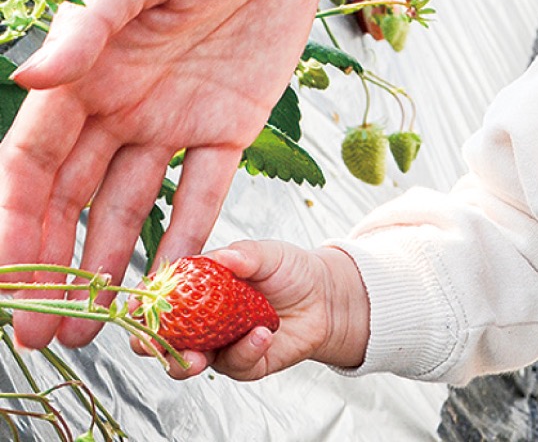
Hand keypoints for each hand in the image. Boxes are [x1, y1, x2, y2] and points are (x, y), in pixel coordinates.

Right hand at [0, 0, 373, 348]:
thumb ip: (92, 24)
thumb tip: (30, 78)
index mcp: (86, 73)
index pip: (34, 164)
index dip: (17, 223)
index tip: (8, 284)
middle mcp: (121, 105)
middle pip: (75, 200)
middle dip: (56, 266)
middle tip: (43, 337)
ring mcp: (175, 117)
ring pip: (133, 207)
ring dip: (113, 266)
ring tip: (97, 330)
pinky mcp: (232, 121)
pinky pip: (207, 188)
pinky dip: (192, 234)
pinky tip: (180, 282)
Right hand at [146, 241, 369, 380]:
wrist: (326, 296)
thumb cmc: (291, 270)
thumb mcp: (268, 253)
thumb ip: (244, 255)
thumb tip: (223, 257)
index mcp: (200, 289)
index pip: (161, 297)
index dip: (142, 303)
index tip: (131, 306)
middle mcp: (203, 320)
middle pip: (163, 338)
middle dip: (150, 344)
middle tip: (148, 343)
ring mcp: (221, 344)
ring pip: (191, 362)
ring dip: (188, 361)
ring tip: (199, 355)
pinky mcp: (244, 363)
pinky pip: (235, 364)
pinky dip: (246, 351)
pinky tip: (262, 335)